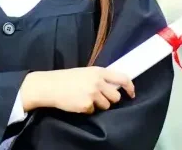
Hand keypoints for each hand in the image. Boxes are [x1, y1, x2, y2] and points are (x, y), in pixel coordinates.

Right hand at [20, 67, 134, 113]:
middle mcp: (97, 82)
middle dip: (110, 99)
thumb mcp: (84, 72)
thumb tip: (114, 85)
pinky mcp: (87, 105)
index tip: (131, 94)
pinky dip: (87, 109)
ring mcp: (93, 94)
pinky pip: (93, 111)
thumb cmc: (66, 79)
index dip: (130, 87)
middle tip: (98, 97)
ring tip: (84, 98)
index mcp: (98, 71)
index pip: (122, 78)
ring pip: (106, 105)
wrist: (49, 86)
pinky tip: (77, 102)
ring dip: (98, 105)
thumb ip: (99, 77)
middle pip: (116, 96)